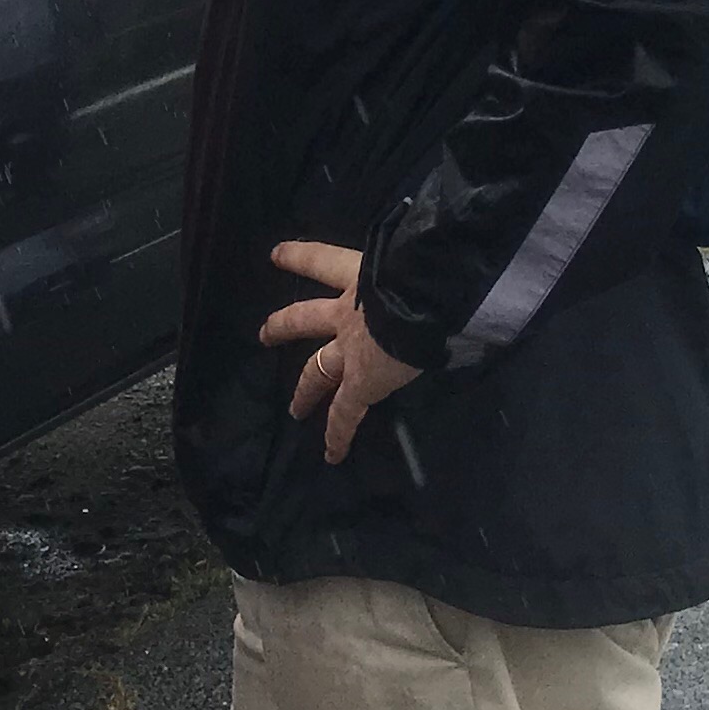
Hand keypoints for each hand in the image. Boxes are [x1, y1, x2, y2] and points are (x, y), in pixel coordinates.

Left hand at [259, 241, 425, 463]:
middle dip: (283, 327)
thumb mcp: (414, 258)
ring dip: (305, 390)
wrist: (424, 297)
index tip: (274, 254)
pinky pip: (345, 414)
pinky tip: (332, 455)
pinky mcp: (361, 383)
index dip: (299, 257)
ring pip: (318, 370)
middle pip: (306, 318)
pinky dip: (337, 435)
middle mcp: (348, 312)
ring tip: (294, 409)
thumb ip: (416, 266)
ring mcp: (350, 350)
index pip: (324, 262)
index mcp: (361, 276)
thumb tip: (444, 266)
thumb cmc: (425, 269)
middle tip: (264, 334)